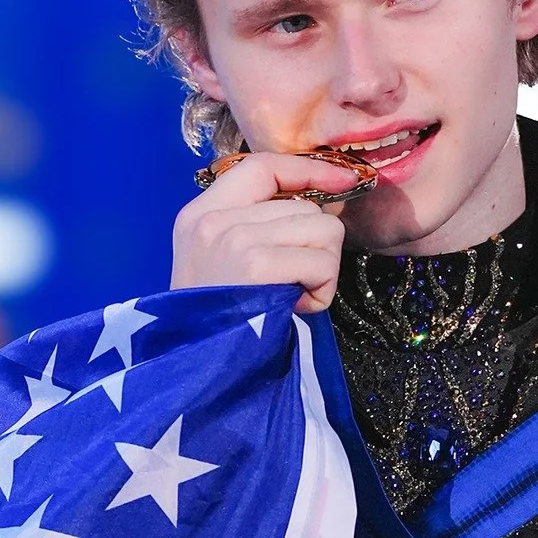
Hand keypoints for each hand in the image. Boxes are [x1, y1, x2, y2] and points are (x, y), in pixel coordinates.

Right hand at [170, 153, 367, 313]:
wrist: (195, 370)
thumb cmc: (221, 321)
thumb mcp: (223, 262)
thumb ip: (264, 226)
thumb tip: (331, 201)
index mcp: (200, 214)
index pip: (263, 166)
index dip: (308, 169)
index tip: (342, 181)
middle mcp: (212, 220)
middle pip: (305, 206)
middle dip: (316, 248)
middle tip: (292, 284)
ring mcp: (233, 240)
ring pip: (323, 230)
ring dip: (322, 270)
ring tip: (292, 295)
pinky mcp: (255, 265)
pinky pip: (322, 262)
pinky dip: (322, 290)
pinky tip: (296, 307)